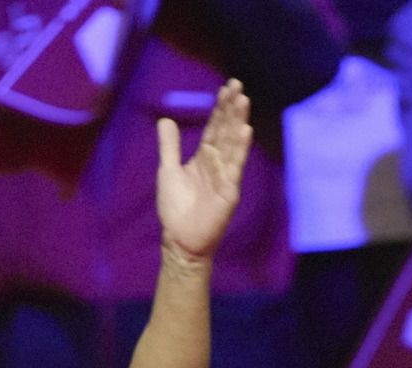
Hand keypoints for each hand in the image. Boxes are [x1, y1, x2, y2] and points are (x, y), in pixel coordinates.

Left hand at [157, 79, 252, 263]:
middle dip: (232, 108)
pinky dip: (240, 147)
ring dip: (238, 121)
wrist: (180, 239)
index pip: (216, 127)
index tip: (226, 88)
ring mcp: (226, 175)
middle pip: (227, 129)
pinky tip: (245, 130)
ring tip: (243, 100)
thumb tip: (166, 119)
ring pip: (233, 143)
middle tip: (237, 84)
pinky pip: (235, 165)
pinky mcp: (230, 190)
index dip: (221, 108)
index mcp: (205, 157)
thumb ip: (169, 145)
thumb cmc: (175, 208)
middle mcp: (218, 163)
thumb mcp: (168, 169)